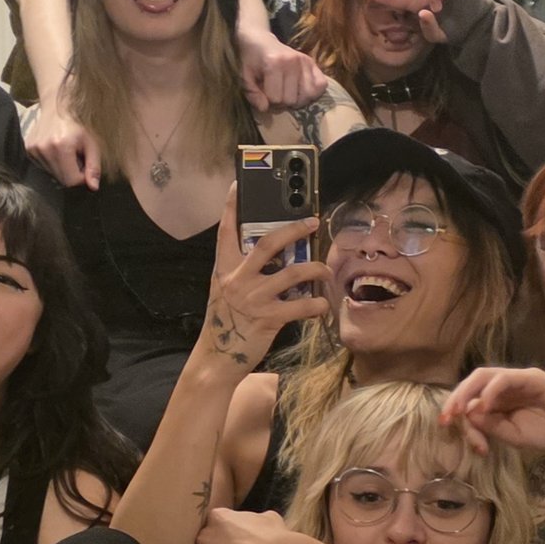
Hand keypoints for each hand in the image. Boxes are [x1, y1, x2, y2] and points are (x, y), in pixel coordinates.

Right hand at [25, 88, 100, 188]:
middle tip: (77, 157)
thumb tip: (93, 188)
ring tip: (66, 151)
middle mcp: (44, 149)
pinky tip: (55, 149)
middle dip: (72, 173)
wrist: (57, 105)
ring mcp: (33, 150)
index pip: (72, 180)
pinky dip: (52, 162)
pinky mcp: (28, 150)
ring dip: (62, 168)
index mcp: (61, 147)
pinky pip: (43, 167)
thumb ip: (94, 166)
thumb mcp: (92, 143)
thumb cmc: (79, 124)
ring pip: (52, 175)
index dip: (82, 177)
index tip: (85, 165)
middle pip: (61, 180)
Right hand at [199, 190, 330, 378]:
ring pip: (292, 274)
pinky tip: (323, 304)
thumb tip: (275, 255)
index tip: (238, 185)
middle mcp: (237, 280)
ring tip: (326, 269)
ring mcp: (253, 299)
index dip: (231, 207)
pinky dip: (316, 305)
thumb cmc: (227, 321)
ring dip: (315, 269)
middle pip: (268, 244)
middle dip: (293, 230)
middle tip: (313, 222)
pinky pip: (301, 307)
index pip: (226, 232)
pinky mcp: (269, 319)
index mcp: (225, 270)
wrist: (218, 358)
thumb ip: (243, 272)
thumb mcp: (226, 291)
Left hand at [239, 33, 326, 113]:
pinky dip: (313, 92)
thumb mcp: (244, 76)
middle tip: (275, 93)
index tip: (264, 93)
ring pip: (307, 95)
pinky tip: (301, 90)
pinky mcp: (313, 62)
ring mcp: (305, 61)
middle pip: (291, 99)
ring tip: (287, 93)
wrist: (259, 40)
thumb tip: (264, 108)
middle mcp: (293, 61)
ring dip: (297, 99)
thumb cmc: (250, 59)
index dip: (267, 101)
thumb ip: (252, 93)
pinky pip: (321, 85)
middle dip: (281, 101)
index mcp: (274, 63)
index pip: (275, 98)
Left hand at [440, 366, 544, 458]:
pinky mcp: (533, 378)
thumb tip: (469, 414)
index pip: (472, 400)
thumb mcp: (516, 436)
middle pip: (472, 383)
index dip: (459, 417)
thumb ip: (493, 426)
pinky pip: (506, 379)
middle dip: (454, 399)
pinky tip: (484, 406)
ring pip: (484, 376)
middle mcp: (507, 386)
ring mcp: (520, 379)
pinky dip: (491, 390)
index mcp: (502, 400)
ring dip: (466, 392)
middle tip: (444, 419)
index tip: (453, 434)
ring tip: (457, 410)